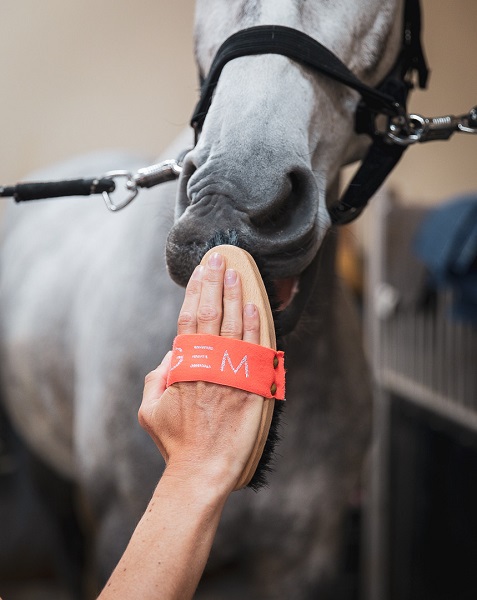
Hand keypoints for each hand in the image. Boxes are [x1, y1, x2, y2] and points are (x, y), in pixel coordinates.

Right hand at [139, 252, 262, 493]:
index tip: (201, 271)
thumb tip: (172, 355)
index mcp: (184, 366)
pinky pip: (256, 349)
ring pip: (236, 325)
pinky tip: (256, 306)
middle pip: (212, 314)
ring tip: (238, 272)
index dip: (196, 292)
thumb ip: (157, 377)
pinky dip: (256, 325)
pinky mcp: (252, 386)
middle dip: (215, 283)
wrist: (203, 469)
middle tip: (220, 258)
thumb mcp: (150, 409)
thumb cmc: (176, 442)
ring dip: (236, 296)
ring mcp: (232, 373)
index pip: (189, 318)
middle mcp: (208, 363)